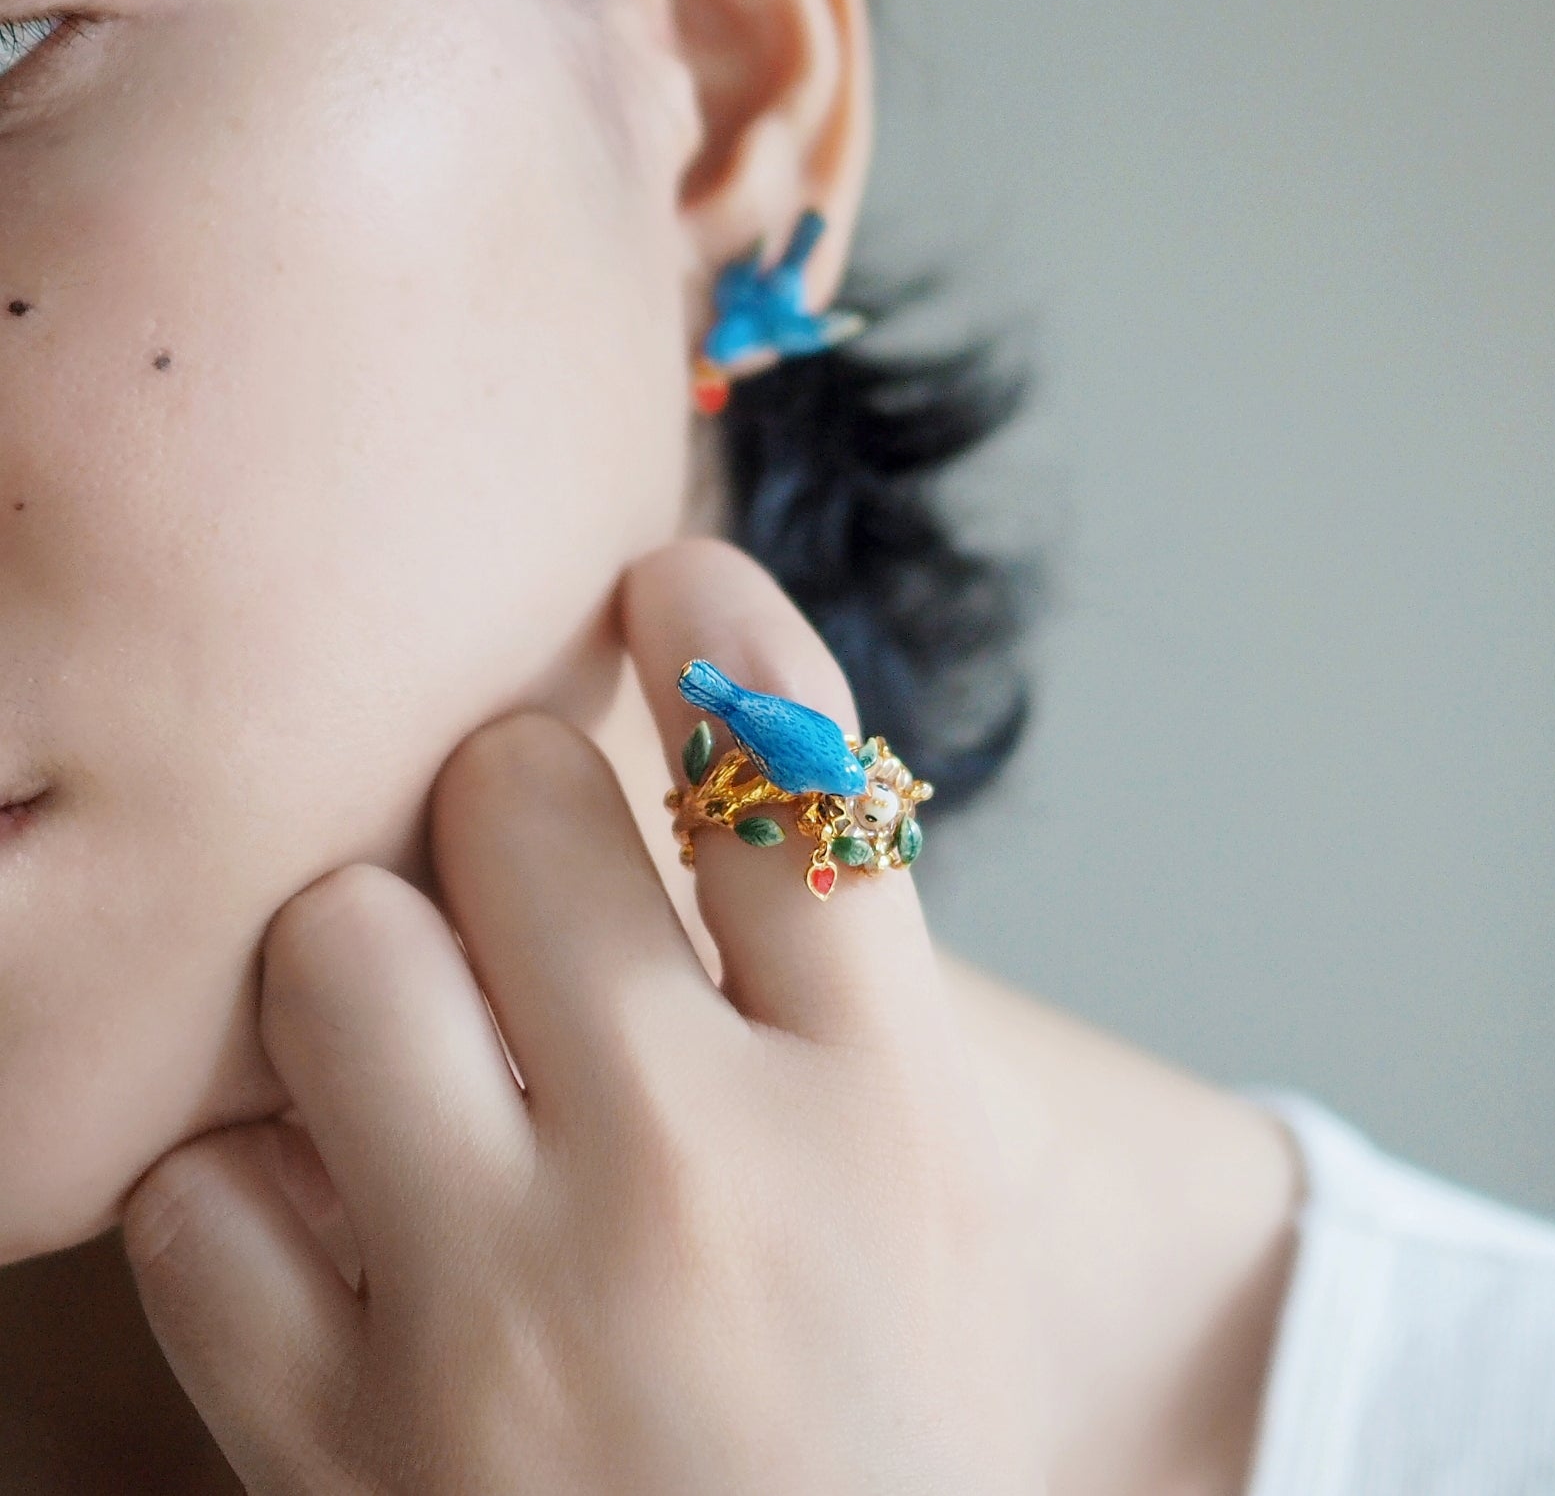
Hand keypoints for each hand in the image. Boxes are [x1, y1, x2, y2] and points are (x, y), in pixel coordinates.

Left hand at [120, 538, 1046, 1494]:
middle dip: (501, 802)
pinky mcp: (348, 1452)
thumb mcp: (933, 1183)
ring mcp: (508, 1323)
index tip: (660, 576)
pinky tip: (334, 1225)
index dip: (721, 628)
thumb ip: (830, 967)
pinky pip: (192, 1188)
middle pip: (514, 801)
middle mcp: (703, 1190)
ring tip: (419, 1040)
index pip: (797, 780)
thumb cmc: (880, 1408)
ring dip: (360, 961)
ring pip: (332, 946)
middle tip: (521, 872)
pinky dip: (244, 1182)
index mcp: (885, 1113)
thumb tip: (686, 710)